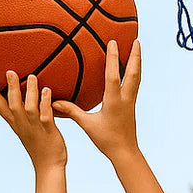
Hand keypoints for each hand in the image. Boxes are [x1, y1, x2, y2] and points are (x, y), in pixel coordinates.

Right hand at [0, 71, 66, 171]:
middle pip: (12, 105)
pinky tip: (47, 90)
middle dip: (10, 88)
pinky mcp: (48, 131)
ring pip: (28, 108)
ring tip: (31, 77)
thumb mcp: (26, 130)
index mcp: (16, 125)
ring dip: (29, 92)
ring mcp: (35, 128)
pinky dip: (45, 102)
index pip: (0, 108)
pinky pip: (45, 115)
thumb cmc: (39, 147)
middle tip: (9, 71)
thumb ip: (23, 115)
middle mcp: (23, 126)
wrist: (48, 167)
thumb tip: (22, 100)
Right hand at [53, 39, 140, 161]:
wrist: (124, 152)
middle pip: (133, 73)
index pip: (113, 76)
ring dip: (137, 61)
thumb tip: (56, 102)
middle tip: (136, 40)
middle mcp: (125, 98)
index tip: (112, 42)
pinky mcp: (131, 105)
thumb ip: (72, 112)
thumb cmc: (106, 140)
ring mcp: (130, 101)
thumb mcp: (87, 125)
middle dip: (134, 55)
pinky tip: (132, 69)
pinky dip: (134, 73)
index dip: (112, 58)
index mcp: (114, 101)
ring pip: (137, 77)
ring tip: (137, 48)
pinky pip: (135, 84)